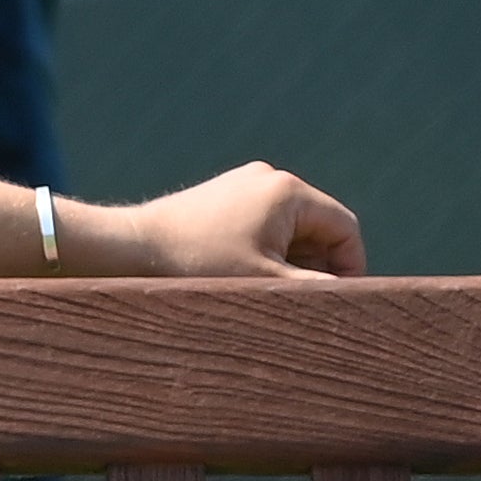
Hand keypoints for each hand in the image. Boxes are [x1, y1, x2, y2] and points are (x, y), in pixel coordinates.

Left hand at [115, 163, 365, 279]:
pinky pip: (259, 226)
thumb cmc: (196, 267)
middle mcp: (269, 178)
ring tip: (259, 293)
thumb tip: (353, 300)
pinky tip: (238, 279)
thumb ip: (314, 289)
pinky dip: (260, 253)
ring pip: (288, 230)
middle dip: (312, 267)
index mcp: (288, 190)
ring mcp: (242, 185)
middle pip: (317, 228)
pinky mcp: (220, 198)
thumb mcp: (265, 283)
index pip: (344, 229)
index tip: (334, 302)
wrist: (127, 250)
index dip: (349, 269)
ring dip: (285, 263)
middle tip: (292, 303)